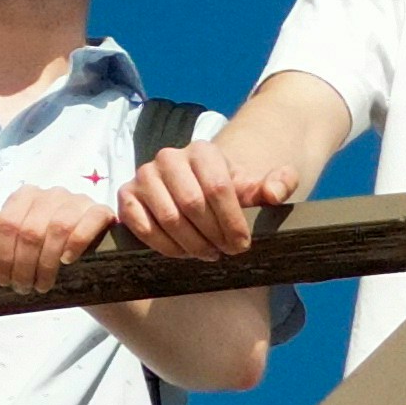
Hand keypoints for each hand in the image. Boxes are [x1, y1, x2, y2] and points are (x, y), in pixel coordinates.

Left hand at [0, 179, 110, 292]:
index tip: (4, 280)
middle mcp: (51, 194)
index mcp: (25, 196)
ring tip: (42, 284)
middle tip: (24, 288)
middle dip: (24, 265)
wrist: (83, 262)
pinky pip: (90, 221)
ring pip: (58, 228)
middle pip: (30, 230)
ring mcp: (77, 201)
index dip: (3, 256)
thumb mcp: (9, 242)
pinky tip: (67, 261)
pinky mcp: (100, 211)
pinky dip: (76, 242)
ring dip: (47, 263)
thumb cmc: (40, 251)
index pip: (7, 223)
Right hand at [111, 131, 296, 261]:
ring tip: (207, 253)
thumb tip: (275, 193)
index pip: (218, 187)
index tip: (242, 244)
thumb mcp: (254, 188)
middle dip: (213, 235)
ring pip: (168, 218)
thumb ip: (278, 183)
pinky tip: (182, 252)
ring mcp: (144, 175)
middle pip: (192, 204)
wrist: (194, 190)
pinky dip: (164, 246)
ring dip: (191, 244)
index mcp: (202, 151)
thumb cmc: (226, 193)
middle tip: (225, 252)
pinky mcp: (126, 196)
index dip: (233, 221)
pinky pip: (142, 227)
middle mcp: (169, 157)